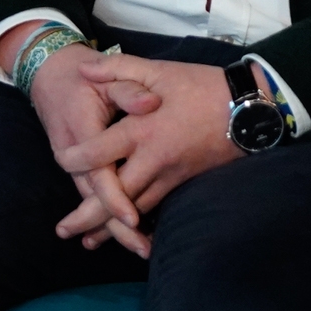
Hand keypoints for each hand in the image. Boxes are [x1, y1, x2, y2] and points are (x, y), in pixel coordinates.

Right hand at [14, 30, 158, 256]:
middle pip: (93, 198)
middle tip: (143, 249)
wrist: (48, 74)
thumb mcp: (104, 72)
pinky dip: (105, 215)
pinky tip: (121, 233)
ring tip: (140, 248)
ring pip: (91, 201)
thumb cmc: (82, 75)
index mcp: (83, 129)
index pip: (99, 172)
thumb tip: (151, 103)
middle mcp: (74, 152)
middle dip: (115, 227)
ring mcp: (72, 163)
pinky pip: (91, 194)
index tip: (134, 218)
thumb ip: (128, 88)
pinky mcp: (77, 167)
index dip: (115, 197)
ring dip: (111, 227)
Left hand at [56, 54, 240, 228]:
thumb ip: (118, 69)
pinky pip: (156, 207)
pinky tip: (129, 233)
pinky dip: (138, 222)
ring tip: (89, 241)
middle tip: (63, 232)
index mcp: (141, 130)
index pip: (98, 153)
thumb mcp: (158, 70)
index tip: (60, 160)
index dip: (74, 160)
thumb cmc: (202, 86)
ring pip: (135, 209)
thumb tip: (83, 69)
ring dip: (111, 228)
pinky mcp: (183, 182)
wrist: (249, 109)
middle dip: (87, 217)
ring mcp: (170, 175)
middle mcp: (153, 159)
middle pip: (114, 197)